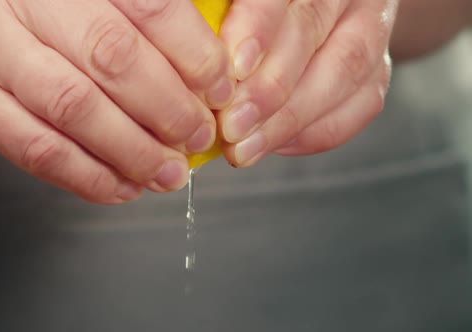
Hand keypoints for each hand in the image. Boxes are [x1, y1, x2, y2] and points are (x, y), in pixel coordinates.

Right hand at [0, 0, 234, 202]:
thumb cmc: (4, 14)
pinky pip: (37, 147)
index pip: (147, 4)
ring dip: (132, 150)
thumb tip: (199, 75)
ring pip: (76, 107)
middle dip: (169, 107)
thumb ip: (124, 24)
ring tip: (166, 173)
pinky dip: (87, 175)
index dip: (194, 53)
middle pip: (113, 56)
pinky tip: (119, 186)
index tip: (220, 88)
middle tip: (197, 135)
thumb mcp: (66, 1)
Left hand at [216, 0, 396, 165]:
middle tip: (232, 125)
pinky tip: (276, 145)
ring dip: (289, 120)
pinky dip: (314, 132)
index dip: (259, 26)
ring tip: (246, 148)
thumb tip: (202, 58)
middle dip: (269, 88)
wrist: (311, 10)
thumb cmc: (257, 13)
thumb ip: (224, 17)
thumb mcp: (238, 6)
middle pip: (313, 32)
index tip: (234, 68)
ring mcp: (371, 29)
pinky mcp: (378, 70)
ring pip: (343, 73)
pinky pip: (359, 105)